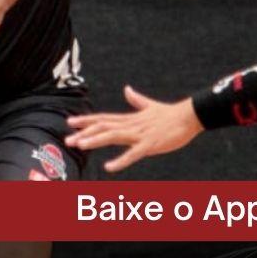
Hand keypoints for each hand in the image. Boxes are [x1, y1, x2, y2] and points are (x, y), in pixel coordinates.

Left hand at [64, 85, 202, 171]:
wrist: (189, 116)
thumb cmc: (170, 113)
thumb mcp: (150, 106)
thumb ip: (137, 100)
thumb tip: (127, 89)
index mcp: (130, 119)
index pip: (103, 118)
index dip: (86, 121)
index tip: (70, 122)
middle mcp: (131, 125)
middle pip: (103, 127)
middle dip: (84, 133)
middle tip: (67, 140)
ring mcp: (140, 135)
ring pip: (113, 136)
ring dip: (95, 141)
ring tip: (80, 145)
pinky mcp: (150, 145)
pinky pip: (133, 154)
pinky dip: (120, 160)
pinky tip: (108, 167)